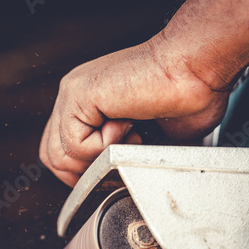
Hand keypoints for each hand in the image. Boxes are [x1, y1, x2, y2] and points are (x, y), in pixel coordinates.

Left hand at [39, 35, 229, 186]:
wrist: (197, 68)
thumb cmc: (185, 97)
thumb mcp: (143, 137)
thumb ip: (117, 153)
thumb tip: (113, 180)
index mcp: (86, 102)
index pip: (60, 148)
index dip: (81, 170)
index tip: (112, 171)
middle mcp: (74, 95)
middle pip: (51, 155)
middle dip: (83, 172)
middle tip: (118, 160)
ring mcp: (73, 93)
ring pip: (59, 155)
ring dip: (98, 159)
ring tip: (129, 138)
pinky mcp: (78, 94)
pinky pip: (75, 145)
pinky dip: (104, 147)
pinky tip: (128, 124)